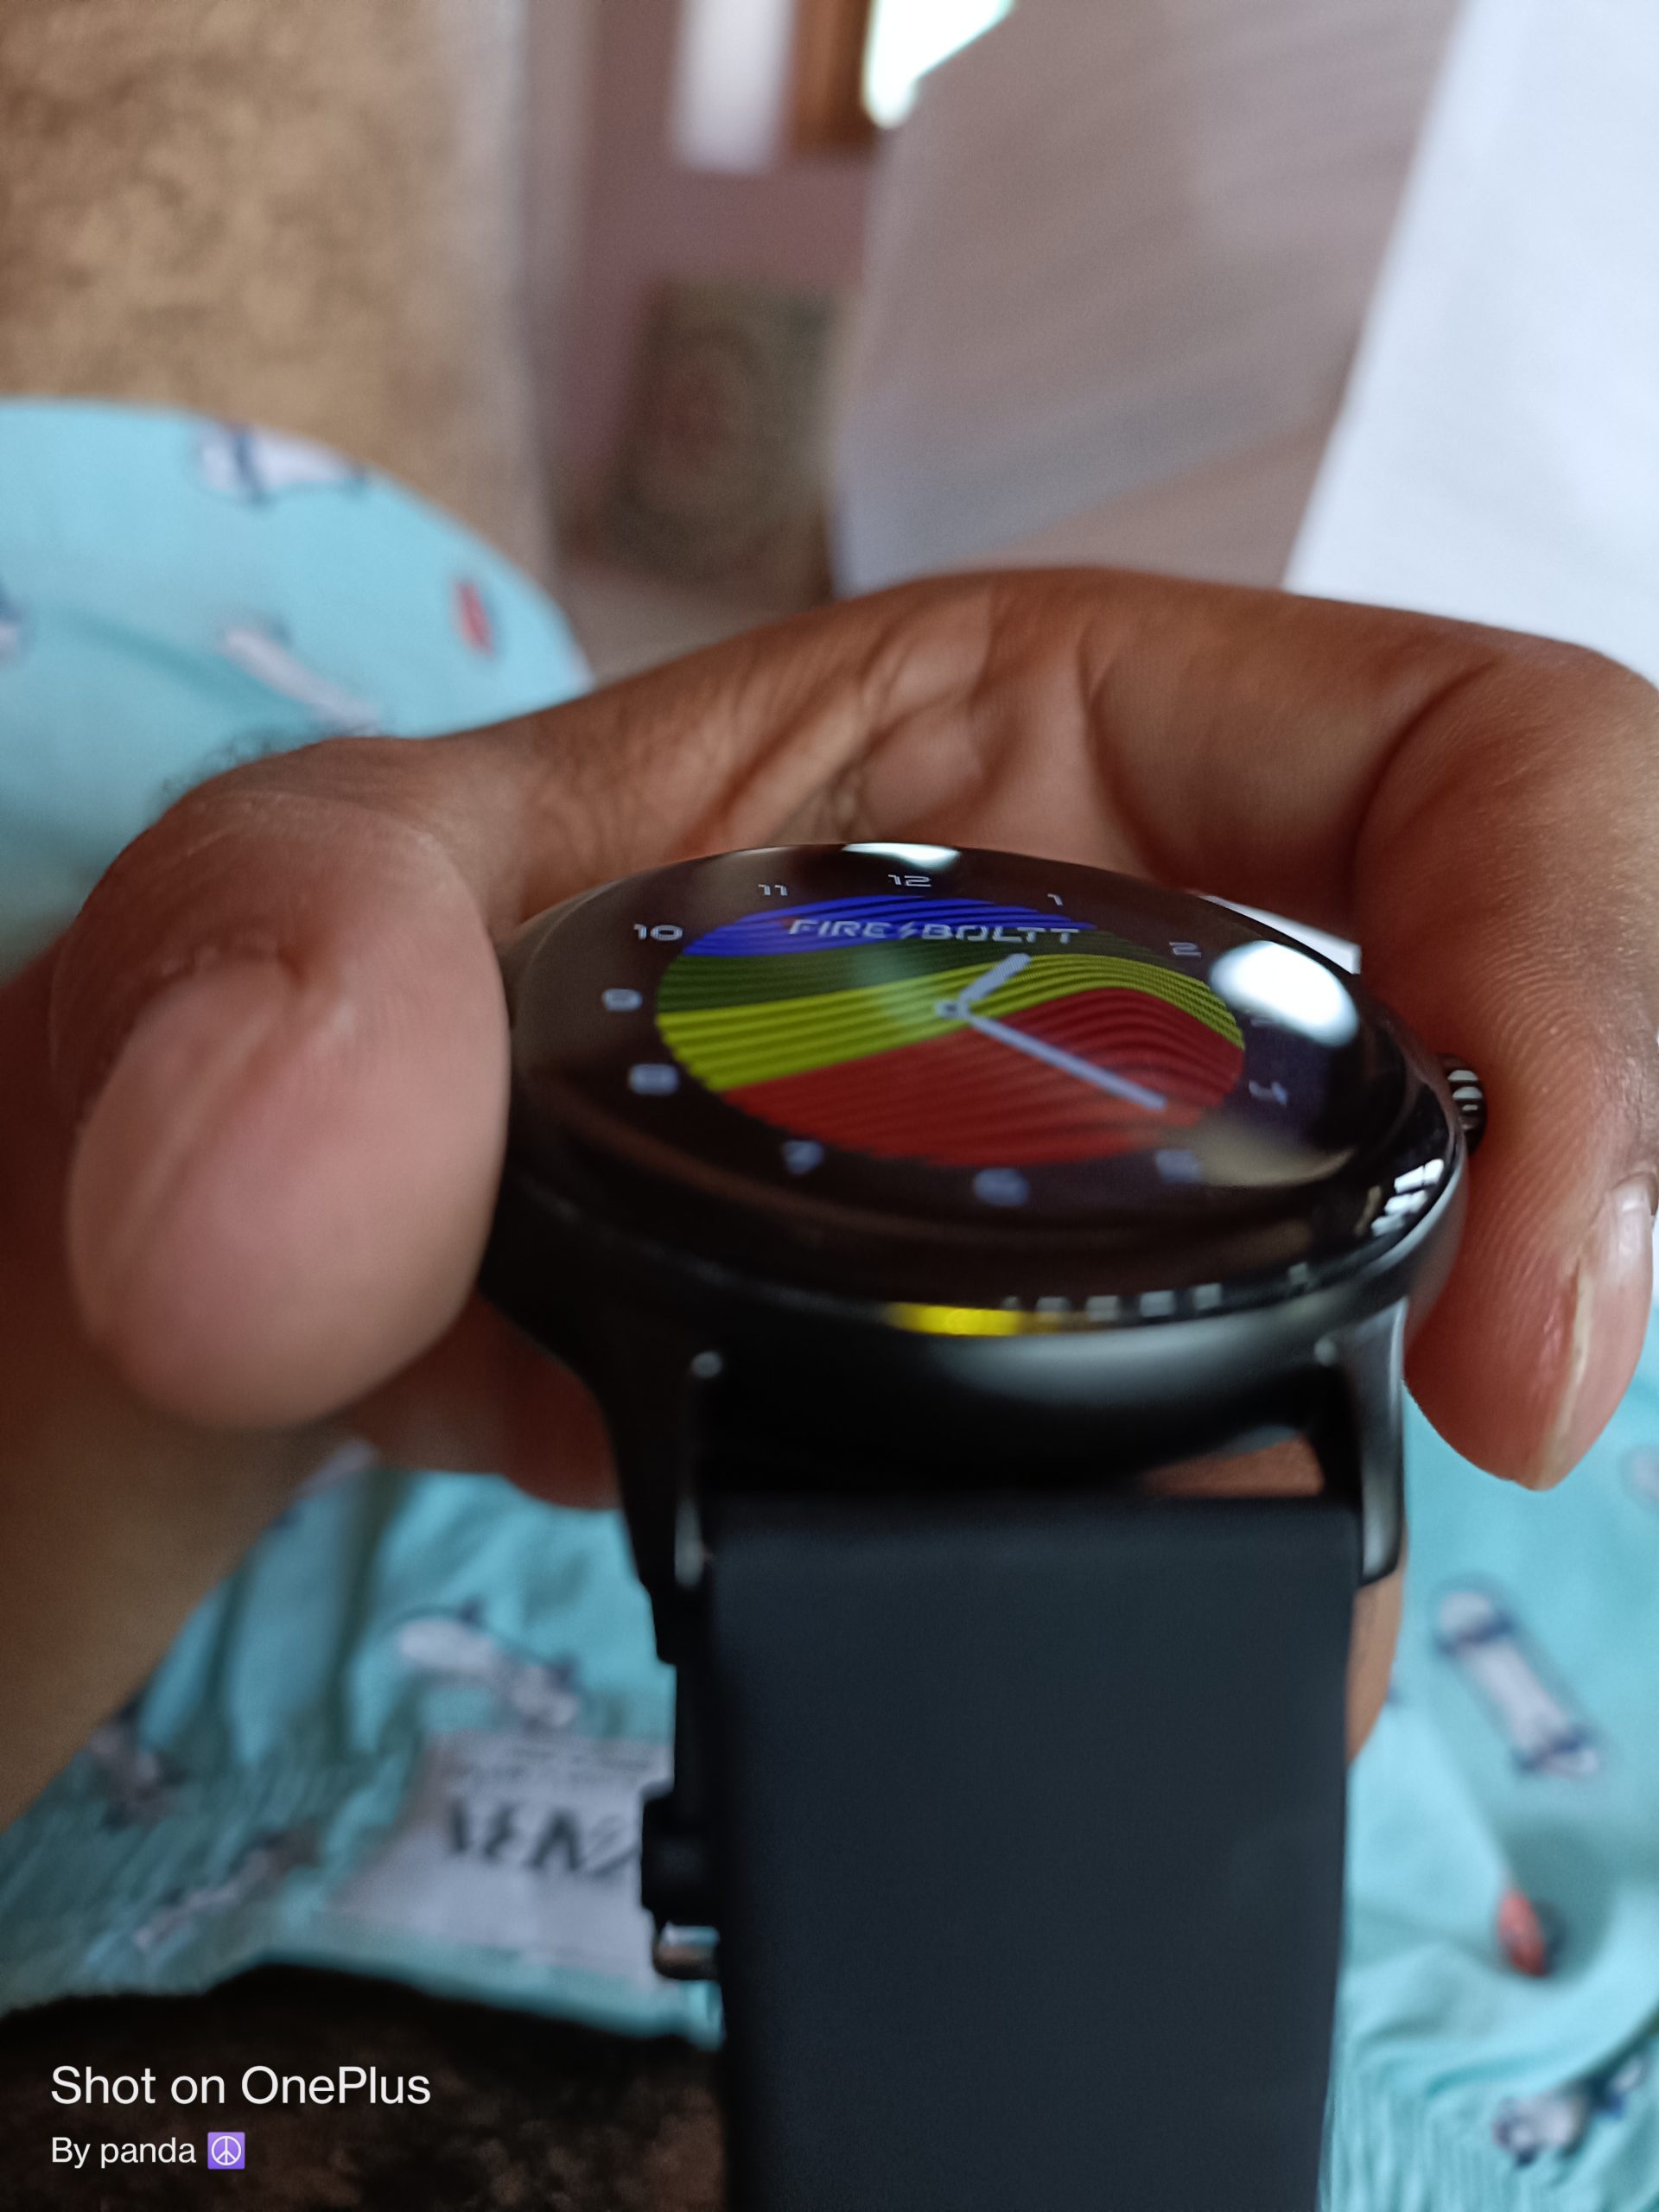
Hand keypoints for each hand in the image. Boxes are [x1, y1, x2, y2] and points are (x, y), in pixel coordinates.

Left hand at [6, 570, 1657, 1812]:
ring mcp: (1110, 1178)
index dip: (1590, 984)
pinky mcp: (1059, 1382)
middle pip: (1499, 1030)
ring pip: (1406, 1261)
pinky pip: (1263, 1440)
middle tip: (1483, 1444)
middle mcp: (1119, 949)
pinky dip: (1274, 1547)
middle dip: (1568, 1217)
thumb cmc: (303, 1022)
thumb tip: (332, 1157)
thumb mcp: (281, 919)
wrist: (246, 1249)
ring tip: (1297, 1605)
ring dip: (1396, 1427)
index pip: (1472, 764)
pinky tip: (1188, 1626)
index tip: (1516, 1335)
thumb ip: (282, 965)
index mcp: (1034, 736)